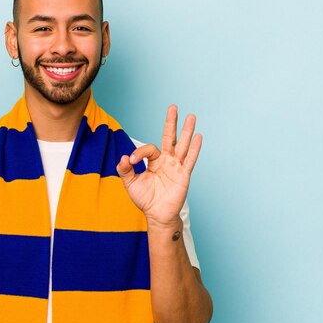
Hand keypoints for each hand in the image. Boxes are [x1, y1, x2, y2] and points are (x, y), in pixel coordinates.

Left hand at [116, 105, 201, 228]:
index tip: (131, 161)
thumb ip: (125, 170)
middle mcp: (166, 161)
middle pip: (170, 138)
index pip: (148, 149)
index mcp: (154, 161)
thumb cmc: (145, 199)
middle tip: (173, 107)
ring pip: (183, 146)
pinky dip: (195, 149)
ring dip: (187, 131)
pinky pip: (190, 160)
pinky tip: (198, 137)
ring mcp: (176, 167)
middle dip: (171, 123)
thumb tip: (124, 157)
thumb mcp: (130, 183)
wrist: (157, 215)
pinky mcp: (183, 175)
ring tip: (192, 116)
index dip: (139, 152)